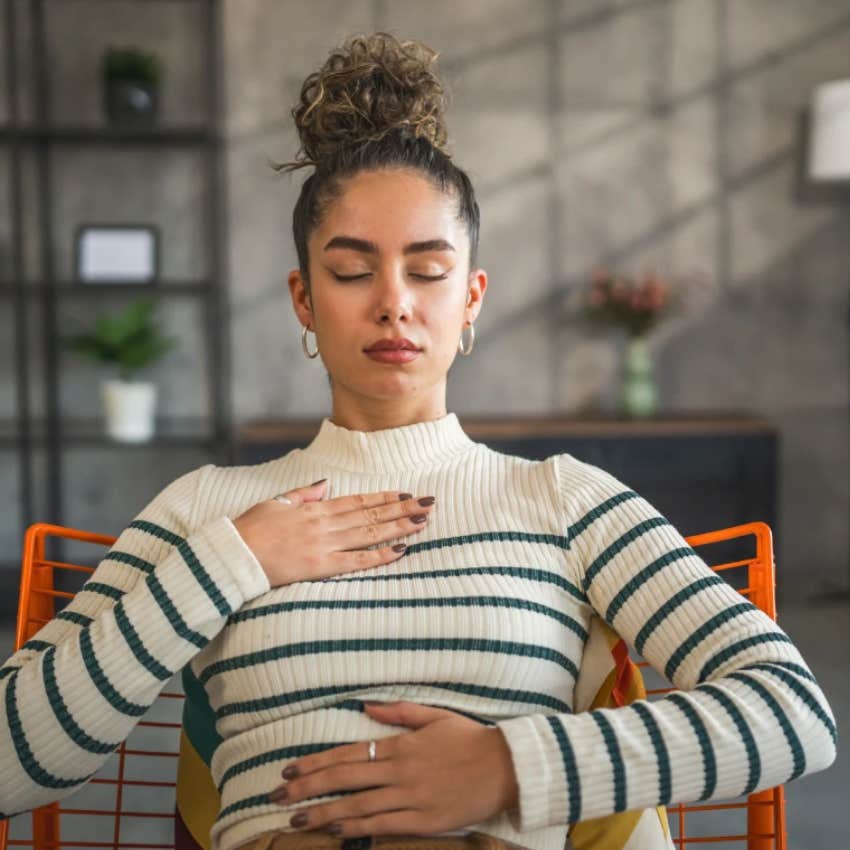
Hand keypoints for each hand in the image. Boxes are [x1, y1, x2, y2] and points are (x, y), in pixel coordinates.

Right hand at [232, 481, 435, 588]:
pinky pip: (356, 561)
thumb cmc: (250, 529)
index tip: (406, 494)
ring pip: (370, 533)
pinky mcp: (320, 566)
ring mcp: (324, 545)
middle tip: (428, 504)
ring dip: (399, 527)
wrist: (233, 555)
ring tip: (422, 521)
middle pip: (371, 515)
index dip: (384, 498)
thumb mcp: (276, 503)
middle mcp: (324, 523)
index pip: (358, 501)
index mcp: (315, 508)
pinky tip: (401, 551)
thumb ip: (304, 494)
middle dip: (402, 509)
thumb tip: (326, 485)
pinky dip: (380, 555)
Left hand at [267, 701, 518, 837]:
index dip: (316, 763)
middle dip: (307, 788)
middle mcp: (399, 770)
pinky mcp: (423, 821)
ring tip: (295, 820)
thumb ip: (398, 712)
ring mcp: (410, 797)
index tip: (290, 770)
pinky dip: (355, 828)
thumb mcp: (434, 716)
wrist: (504, 768)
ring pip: (357, 806)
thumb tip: (366, 708)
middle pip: (344, 780)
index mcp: (400, 744)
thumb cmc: (469, 739)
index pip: (348, 754)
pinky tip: (334, 830)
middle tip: (277, 797)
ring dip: (322, 813)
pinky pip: (382, 825)